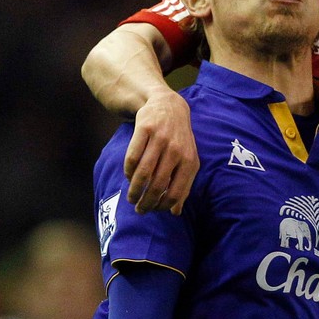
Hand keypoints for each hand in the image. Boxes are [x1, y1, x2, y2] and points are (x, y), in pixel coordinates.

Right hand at [124, 90, 197, 213]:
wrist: (168, 106)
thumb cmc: (178, 139)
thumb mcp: (187, 159)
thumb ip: (183, 185)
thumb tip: (175, 212)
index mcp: (190, 161)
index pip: (176, 193)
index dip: (162, 206)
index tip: (153, 211)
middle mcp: (176, 150)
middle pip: (157, 186)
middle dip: (146, 202)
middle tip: (138, 209)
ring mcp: (160, 139)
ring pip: (143, 173)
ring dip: (134, 190)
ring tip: (131, 197)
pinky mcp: (145, 129)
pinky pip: (132, 157)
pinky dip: (128, 171)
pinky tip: (128, 176)